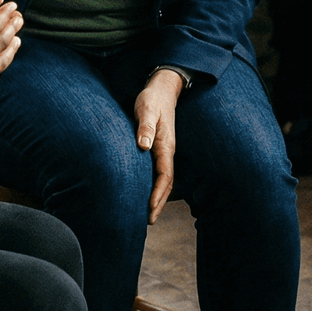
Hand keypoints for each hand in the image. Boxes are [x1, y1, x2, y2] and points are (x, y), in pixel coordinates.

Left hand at [134, 69, 184, 223]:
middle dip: (159, 202)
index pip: (165, 174)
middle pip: (167, 183)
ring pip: (165, 180)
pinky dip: (156, 188)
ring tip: (148, 215)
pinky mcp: (160, 149)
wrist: (162, 89)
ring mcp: (165, 151)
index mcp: (165, 144)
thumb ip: (145, 126)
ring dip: (158, 198)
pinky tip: (147, 195)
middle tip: (149, 221)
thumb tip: (143, 145)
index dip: (158, 192)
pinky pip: (160, 173)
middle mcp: (168, 151)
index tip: (150, 207)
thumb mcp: (146, 109)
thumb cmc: (151, 99)